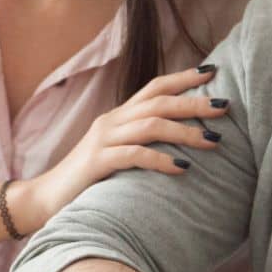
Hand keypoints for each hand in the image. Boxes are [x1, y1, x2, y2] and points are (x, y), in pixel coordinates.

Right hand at [28, 66, 228, 221]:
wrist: (45, 199)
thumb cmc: (88, 180)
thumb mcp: (117, 153)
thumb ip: (141, 142)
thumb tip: (182, 140)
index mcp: (118, 117)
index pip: (154, 88)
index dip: (183, 78)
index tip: (213, 71)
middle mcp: (111, 122)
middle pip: (158, 102)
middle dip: (194, 103)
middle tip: (226, 106)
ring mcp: (102, 141)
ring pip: (151, 125)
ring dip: (186, 131)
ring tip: (214, 141)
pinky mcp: (97, 163)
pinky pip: (134, 155)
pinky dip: (161, 159)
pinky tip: (183, 168)